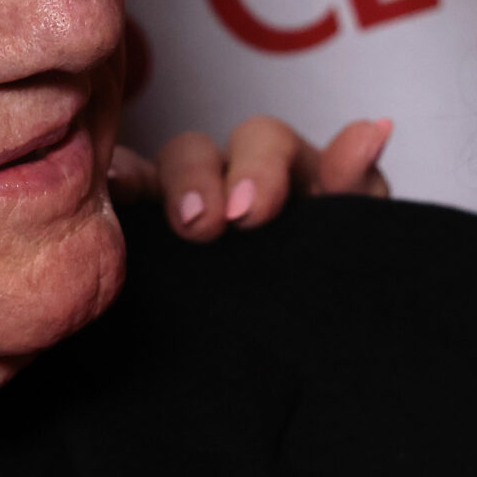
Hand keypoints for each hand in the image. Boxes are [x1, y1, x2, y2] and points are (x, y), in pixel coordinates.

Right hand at [109, 116, 393, 242]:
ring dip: (158, 192)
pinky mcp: (144, 238)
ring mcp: (181, 205)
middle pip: (197, 151)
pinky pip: (116, 203)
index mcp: (282, 170)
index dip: (258, 167)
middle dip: (199, 181)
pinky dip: (110, 190)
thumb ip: (359, 185)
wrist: (317, 346)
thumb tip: (373, 129)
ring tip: (165, 227)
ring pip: (152, 176)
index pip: (264, 143)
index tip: (251, 212)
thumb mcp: (357, 231)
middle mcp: (224, 178)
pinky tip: (102, 198)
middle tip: (208, 226)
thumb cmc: (337, 268)